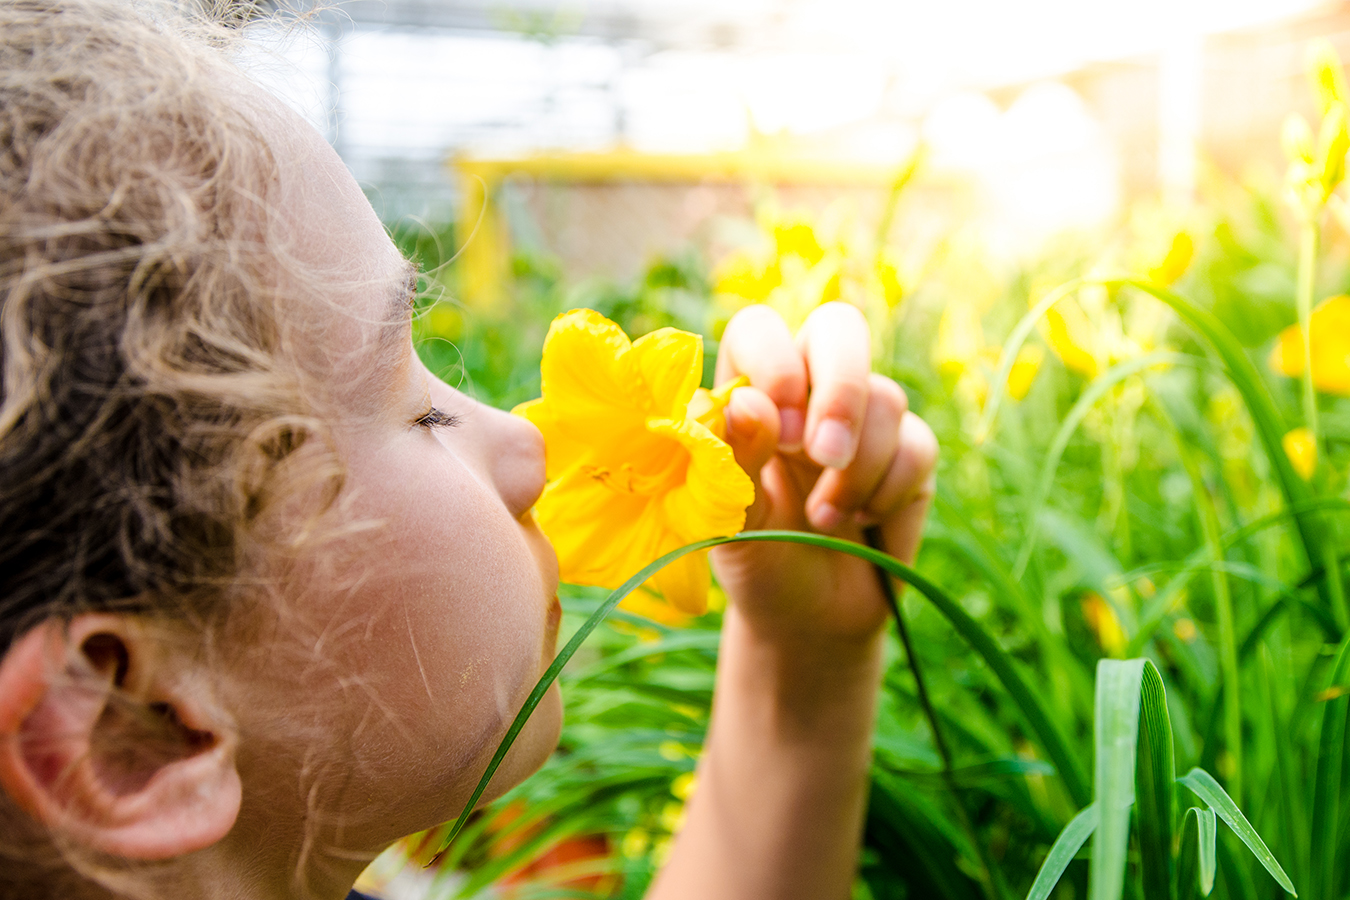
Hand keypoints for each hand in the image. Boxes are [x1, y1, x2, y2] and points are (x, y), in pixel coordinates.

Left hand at [712, 302, 937, 652]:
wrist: (809, 620)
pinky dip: (888, 489)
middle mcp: (807, 389)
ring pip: (885, 397)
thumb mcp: (732, 524)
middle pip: (839, 328)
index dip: (774, 361)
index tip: (775, 427)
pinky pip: (918, 445)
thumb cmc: (757, 560)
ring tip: (823, 519)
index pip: (760, 330)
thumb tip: (749, 403)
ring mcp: (864, 417)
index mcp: (748, 390)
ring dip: (857, 467)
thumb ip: (736, 463)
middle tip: (823, 455)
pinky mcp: (910, 453)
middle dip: (840, 389)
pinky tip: (861, 522)